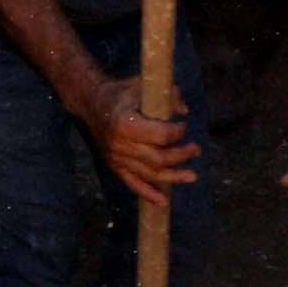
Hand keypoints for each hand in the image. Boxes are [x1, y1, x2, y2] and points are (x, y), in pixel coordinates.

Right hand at [87, 76, 199, 206]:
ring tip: (192, 176)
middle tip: (196, 150)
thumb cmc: (121, 93)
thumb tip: (183, 110)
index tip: (184, 126)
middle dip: (181, 155)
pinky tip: (163, 201)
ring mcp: (117, 158)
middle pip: (158, 158)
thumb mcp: (142, 85)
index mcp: (125, 123)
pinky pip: (133, 183)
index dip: (177, 133)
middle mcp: (120, 144)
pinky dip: (148, 194)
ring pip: (149, 174)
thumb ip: (166, 94)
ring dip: (173, 177)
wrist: (91, 104)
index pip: (160, 136)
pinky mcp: (115, 166)